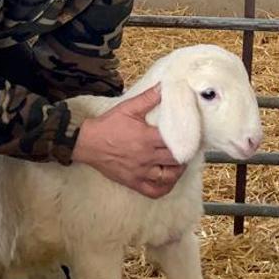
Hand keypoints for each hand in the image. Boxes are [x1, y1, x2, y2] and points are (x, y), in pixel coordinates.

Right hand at [71, 84, 186, 198]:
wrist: (86, 143)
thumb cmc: (107, 125)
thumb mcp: (128, 108)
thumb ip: (148, 98)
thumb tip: (164, 87)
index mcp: (146, 138)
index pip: (175, 140)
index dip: (188, 138)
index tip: (192, 135)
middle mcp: (146, 157)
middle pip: (175, 159)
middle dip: (185, 154)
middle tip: (188, 148)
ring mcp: (140, 172)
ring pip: (168, 177)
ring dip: (178, 172)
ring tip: (180, 164)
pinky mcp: (133, 182)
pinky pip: (153, 191)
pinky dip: (164, 188)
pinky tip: (168, 181)